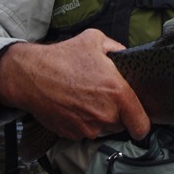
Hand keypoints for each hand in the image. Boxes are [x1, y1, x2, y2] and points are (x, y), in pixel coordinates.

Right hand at [0, 29, 150, 141]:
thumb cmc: (63, 56)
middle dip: (117, 112)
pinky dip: (83, 121)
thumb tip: (125, 55)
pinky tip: (74, 104)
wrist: (31, 75)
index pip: (141, 123)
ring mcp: (88, 127)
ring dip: (100, 117)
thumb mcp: (95, 40)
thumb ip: (117, 48)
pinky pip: (86, 131)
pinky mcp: (72, 134)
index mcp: (117, 92)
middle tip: (104, 95)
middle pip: (122, 123)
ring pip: (104, 128)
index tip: (139, 119)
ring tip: (86, 96)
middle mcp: (105, 114)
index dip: (143, 122)